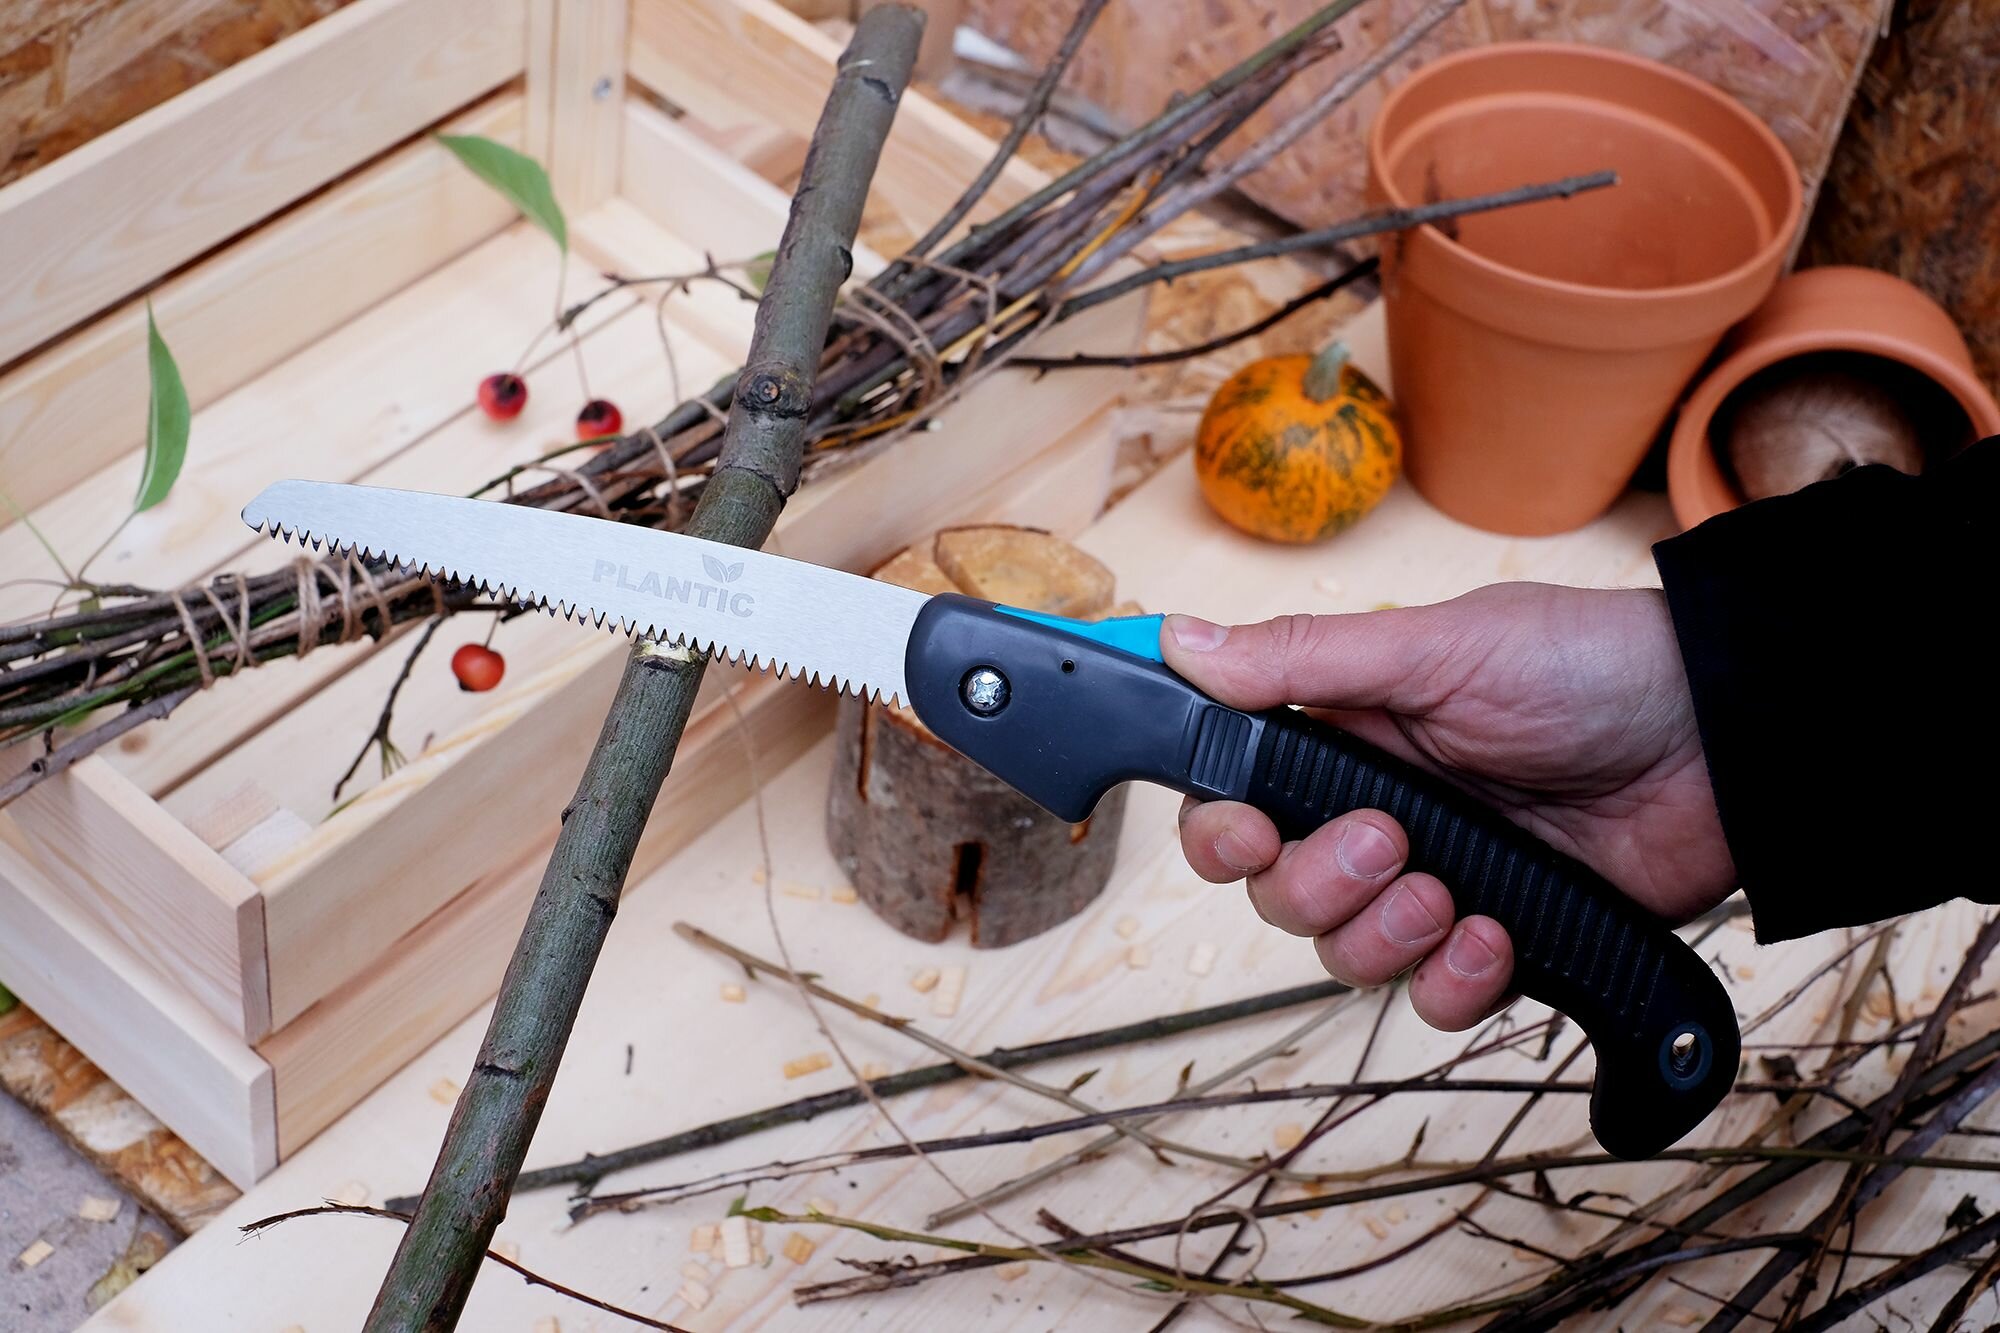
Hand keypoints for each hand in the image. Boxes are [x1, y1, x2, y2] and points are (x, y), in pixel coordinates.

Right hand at [1164, 584, 1734, 1031]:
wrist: (1722, 738)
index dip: (1220, 833)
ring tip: (1456, 893)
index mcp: (1346, 741)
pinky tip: (1500, 934)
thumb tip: (1178, 642)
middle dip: (1321, 882)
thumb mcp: (1435, 649)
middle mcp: (1378, 817)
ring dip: (1386, 934)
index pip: (1235, 805)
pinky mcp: (1503, 942)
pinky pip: (1433, 1000)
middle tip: (1396, 840)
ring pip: (1345, 955)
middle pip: (1279, 894)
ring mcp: (1439, 884)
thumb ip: (1303, 659)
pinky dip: (1455, 982)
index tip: (1246, 832)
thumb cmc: (1583, 666)